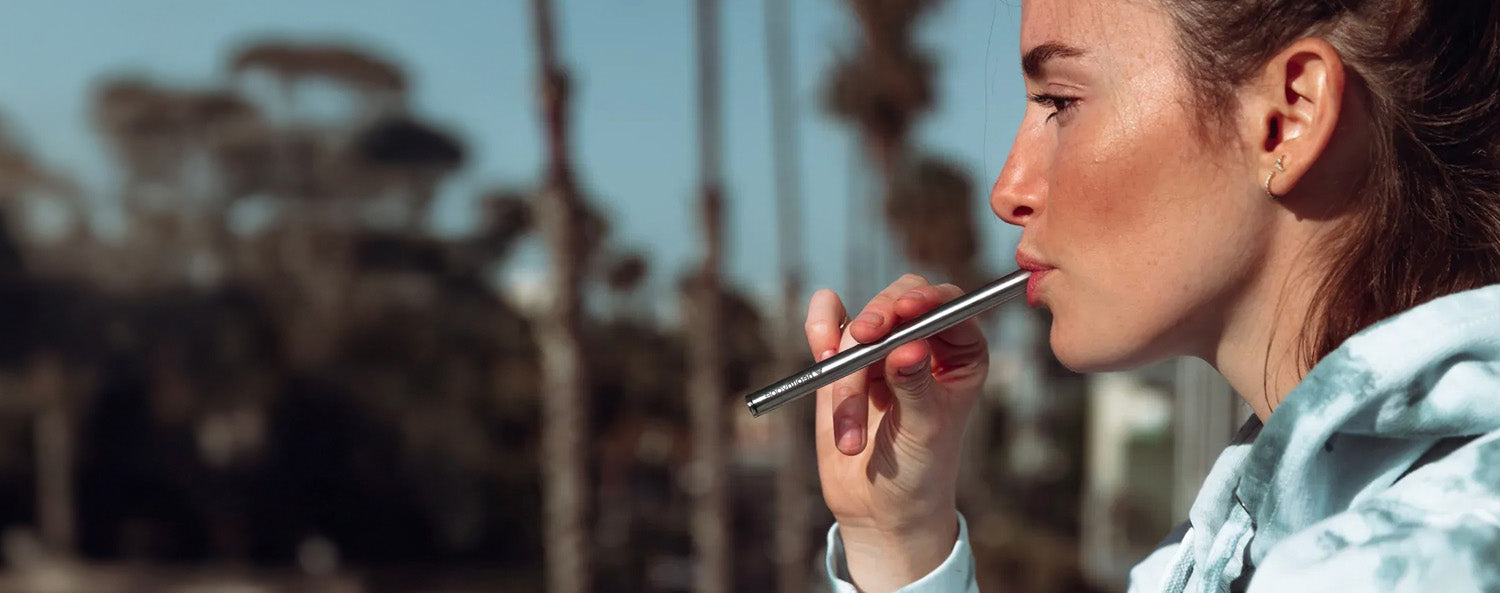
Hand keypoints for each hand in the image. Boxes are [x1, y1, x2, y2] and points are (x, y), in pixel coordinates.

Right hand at [805, 274, 988, 591]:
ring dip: (846, 372)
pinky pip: (828, 323)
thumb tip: (909, 346)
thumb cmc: (919, 471)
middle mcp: (924, 343)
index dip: (926, 300)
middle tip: (861, 339)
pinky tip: (820, 354)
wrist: (879, 508)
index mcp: (961, 355)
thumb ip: (916, 387)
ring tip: (851, 432)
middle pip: (898, 300)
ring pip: (858, 326)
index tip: (905, 308)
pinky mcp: (844, 359)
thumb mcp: (925, 432)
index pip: (948, 308)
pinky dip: (819, 331)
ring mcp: (882, 349)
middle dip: (878, 318)